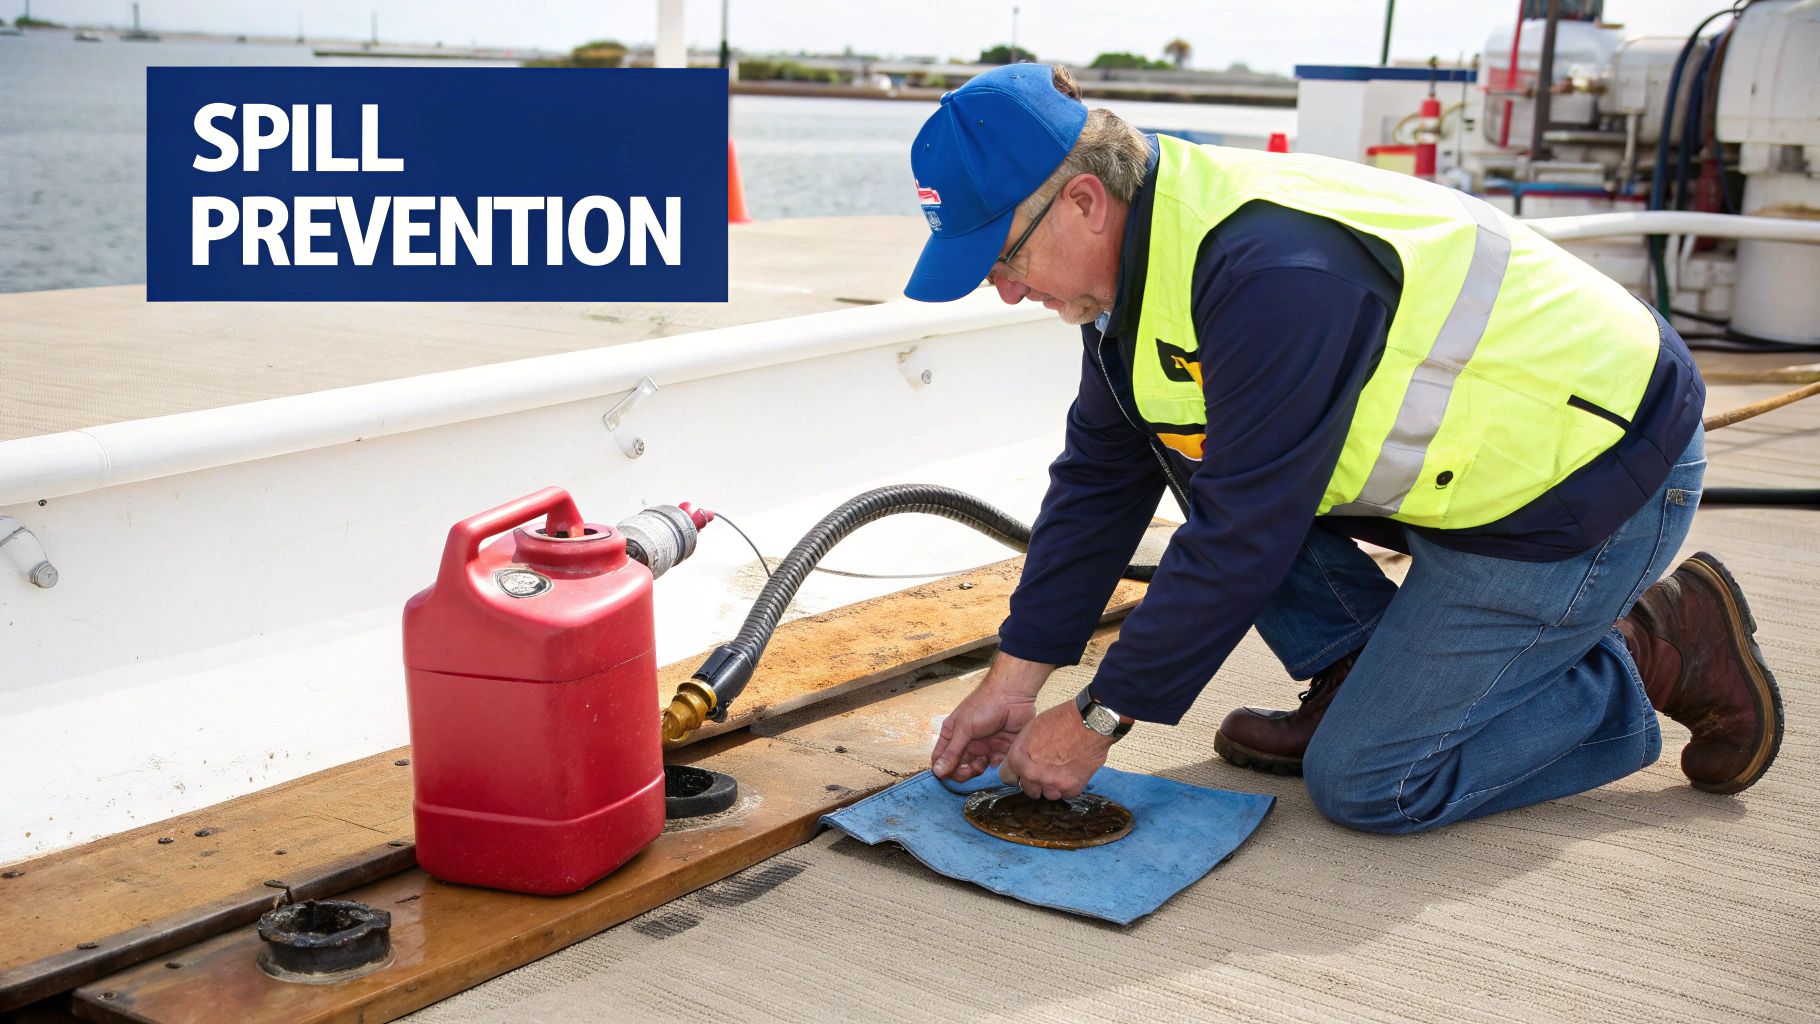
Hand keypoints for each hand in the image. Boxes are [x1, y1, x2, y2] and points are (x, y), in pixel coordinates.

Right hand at [931, 654, 1051, 781]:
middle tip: (973, 768)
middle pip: (958, 768)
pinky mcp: (1000, 750)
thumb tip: (937, 772)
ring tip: (985, 761)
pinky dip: (996, 768)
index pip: (940, 759)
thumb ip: (952, 752)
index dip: (943, 770)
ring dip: (979, 771)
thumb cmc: (985, 705)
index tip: (950, 775)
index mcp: (952, 735)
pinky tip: (998, 758)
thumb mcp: (964, 728)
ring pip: (976, 770)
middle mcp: (966, 743)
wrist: (1014, 695)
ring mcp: (983, 747)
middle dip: (963, 773)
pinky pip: (995, 767)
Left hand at [998, 702, 1115, 800]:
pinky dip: (1069, 786)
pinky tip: (1073, 770)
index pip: (1007, 778)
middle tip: (1045, 769)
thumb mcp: (1031, 730)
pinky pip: (1065, 794)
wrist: (1090, 722)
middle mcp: (1032, 774)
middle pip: (1027, 790)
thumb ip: (1023, 751)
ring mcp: (1051, 783)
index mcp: (1018, 759)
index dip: (1017, 774)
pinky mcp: (1071, 788)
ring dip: (1052, 786)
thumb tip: (1020, 763)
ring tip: (1061, 769)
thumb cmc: (1062, 720)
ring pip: (1047, 794)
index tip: (1023, 771)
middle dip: (1034, 781)